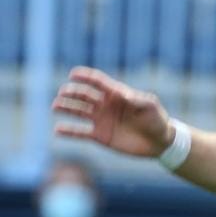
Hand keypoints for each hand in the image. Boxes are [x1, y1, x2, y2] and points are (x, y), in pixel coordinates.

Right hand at [52, 67, 174, 157]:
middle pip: (84, 95)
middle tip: (63, 93)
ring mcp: (101, 120)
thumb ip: (137, 99)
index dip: (85, 76)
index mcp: (117, 94)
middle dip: (72, 92)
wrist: (160, 142)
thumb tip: (121, 94)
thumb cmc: (157, 120)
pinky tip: (57, 129)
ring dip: (65, 107)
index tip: (73, 74)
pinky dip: (68, 131)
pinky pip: (80, 132)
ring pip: (78, 111)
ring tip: (55, 106)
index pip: (98, 81)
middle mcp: (105, 105)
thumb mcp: (150, 106)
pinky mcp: (99, 136)